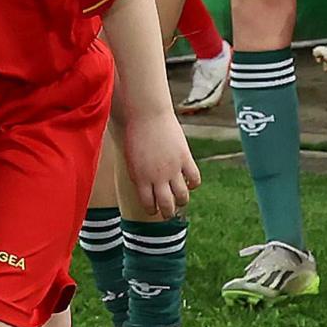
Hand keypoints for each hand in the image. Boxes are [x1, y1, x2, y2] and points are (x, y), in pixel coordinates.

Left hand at [117, 104, 200, 221]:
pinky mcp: (185, 158)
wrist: (146, 114)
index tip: (154, 210)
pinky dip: (193, 184)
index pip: (149, 205)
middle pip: (167, 205)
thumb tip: (147, 189)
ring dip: (182, 200)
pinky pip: (194, 179)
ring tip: (180, 199)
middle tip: (169, 212)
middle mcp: (157, 177)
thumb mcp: (131, 159)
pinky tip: (189, 181)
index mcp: (140, 179)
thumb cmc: (134, 134)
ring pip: (183, 196)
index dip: (152, 210)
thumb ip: (139, 175)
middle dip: (168, 212)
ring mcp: (173, 169)